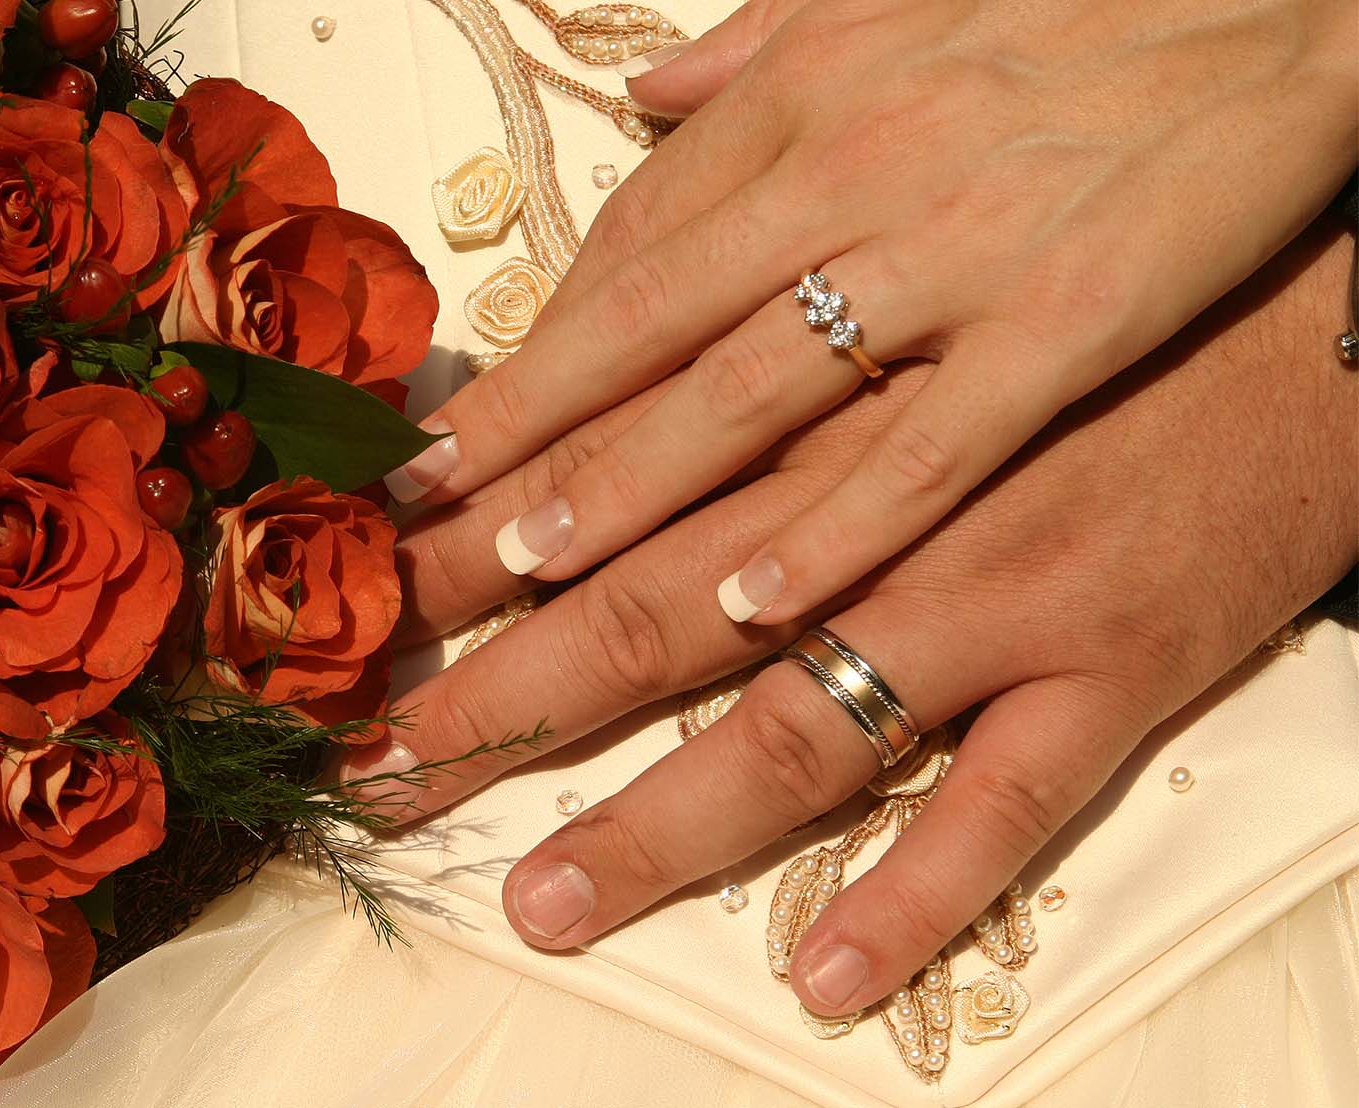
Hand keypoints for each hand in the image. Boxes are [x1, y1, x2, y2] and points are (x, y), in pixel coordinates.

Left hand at [347, 221, 1355, 1016]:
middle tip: (389, 775)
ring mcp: (994, 590)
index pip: (603, 489)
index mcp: (820, 400)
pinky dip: (918, 891)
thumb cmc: (1087, 293)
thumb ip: (760, 330)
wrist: (1316, 302)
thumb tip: (613, 348)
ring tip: (547, 902)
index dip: (471, 562)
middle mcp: (879, 503)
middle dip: (505, 702)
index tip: (365, 622)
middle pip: (652, 613)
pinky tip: (826, 976)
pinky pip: (1010, 803)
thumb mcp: (911, 280)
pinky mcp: (1115, 664)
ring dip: (660, 824)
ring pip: (799, 724)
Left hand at [384, 0, 1355, 628]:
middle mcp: (853, 180)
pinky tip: (747, 608)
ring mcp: (956, 255)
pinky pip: (932, 447)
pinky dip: (835, 529)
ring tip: (525, 580)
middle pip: (647, 344)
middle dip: (522, 452)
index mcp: (807, 110)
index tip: (436, 454)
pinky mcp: (1069, 324)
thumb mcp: (901, 7)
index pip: (626, 266)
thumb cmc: (1090, 21)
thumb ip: (765, 57)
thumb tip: (650, 97)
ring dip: (630, 492)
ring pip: (755, 399)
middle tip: (417, 545)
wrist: (1294, 11)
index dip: (523, 372)